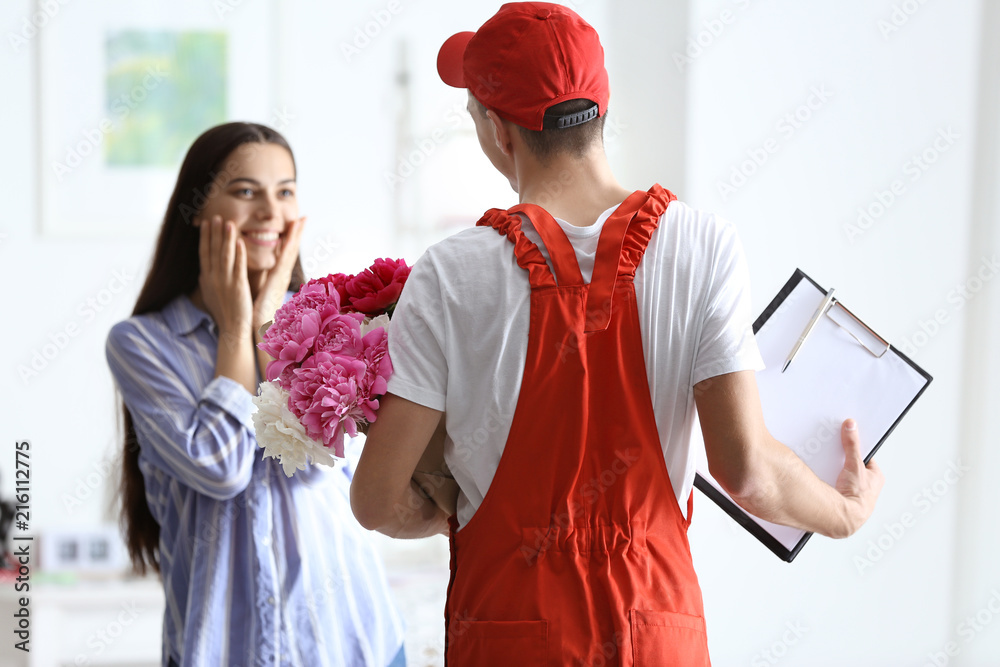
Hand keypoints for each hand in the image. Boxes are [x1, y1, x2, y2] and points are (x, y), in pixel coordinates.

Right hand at [197, 215, 253, 339]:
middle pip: (213, 250)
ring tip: (228, 222)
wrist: (232, 328)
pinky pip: (238, 267)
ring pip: (225, 255)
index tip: (205, 222)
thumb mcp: (210, 294)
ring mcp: (225, 282)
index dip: (204, 237)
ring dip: (226, 238)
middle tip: (216, 215)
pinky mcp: (237, 287)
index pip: (204, 253)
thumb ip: (208, 282)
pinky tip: (240, 242)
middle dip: (214, 232)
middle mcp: (213, 278)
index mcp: (207, 278)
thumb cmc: (224, 313)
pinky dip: (238, 254)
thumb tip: (202, 273)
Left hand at [251, 216, 305, 328]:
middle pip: (292, 248)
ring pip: (290, 251)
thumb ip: (264, 280)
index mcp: (278, 276)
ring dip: (295, 235)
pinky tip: (287, 236)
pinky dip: (286, 246)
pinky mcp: (277, 279)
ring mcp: (282, 276)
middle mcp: (283, 274)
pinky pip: (283, 259)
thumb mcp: (262, 290)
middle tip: (303, 217)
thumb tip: (264, 274)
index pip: (285, 253)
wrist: (260, 325)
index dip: (291, 238)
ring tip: (300, 220)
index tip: (295, 225)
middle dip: (297, 232)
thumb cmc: (260, 311)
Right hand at [834, 419, 884, 536]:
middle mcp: (868, 486)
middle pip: (852, 465)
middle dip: (843, 462)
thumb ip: (852, 445)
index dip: (855, 449)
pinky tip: (826, 483)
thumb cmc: (858, 498)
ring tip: (829, 472)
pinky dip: (830, 483)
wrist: (845, 519)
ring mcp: (855, 493)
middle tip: (834, 458)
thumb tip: (851, 427)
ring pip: (843, 476)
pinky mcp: (843, 500)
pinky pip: (835, 486)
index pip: (865, 456)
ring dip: (835, 474)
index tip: (846, 442)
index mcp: (876, 477)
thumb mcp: (855, 464)